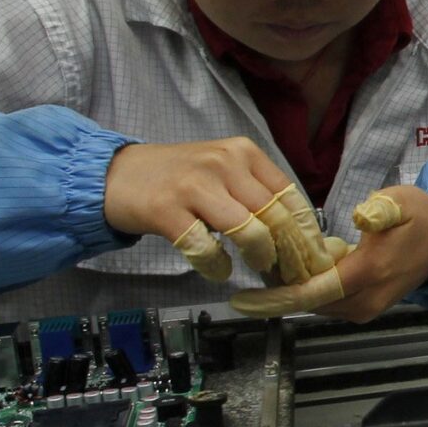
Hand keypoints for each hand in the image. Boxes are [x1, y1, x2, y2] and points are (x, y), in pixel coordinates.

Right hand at [102, 137, 297, 282]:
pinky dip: (216, 266)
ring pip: (249, 231)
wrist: (114, 174)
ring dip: (259, 258)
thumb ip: (256, 192)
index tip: (313, 258)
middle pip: (275, 216)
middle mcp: (223, 163)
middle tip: (291, 274)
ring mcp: (194, 185)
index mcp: (244, 152)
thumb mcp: (223, 171)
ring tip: (257, 268)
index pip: (290, 196)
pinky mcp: (166, 210)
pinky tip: (218, 269)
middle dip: (289, 253)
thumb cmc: (177, 177)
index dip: (307, 232)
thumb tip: (297, 232)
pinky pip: (205, 248)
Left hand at [229, 186, 427, 322]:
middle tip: (257, 264)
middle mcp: (365, 300)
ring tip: (277, 263)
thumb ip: (380, 209)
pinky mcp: (366, 308)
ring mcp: (366, 308)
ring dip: (295, 290)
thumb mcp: (401, 201)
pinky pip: (328, 303)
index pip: (311, 293)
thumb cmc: (421, 218)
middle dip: (279, 290)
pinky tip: (306, 267)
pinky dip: (311, 290)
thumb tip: (361, 216)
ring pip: (316, 305)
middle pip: (308, 304)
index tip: (240, 300)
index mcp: (368, 274)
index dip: (274, 299)